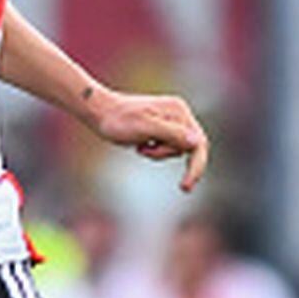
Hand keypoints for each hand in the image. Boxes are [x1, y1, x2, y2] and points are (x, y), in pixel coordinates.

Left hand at [87, 86, 208, 191]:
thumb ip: (171, 134)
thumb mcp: (143, 128)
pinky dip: (154, 151)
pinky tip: (140, 145)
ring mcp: (171, 120)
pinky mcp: (162, 127)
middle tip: (151, 159)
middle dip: (166, 155)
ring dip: (158, 153)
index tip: (186, 186)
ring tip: (138, 146)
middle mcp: (178, 113)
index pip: (198, 143)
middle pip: (188, 147)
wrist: (100, 112)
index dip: (196, 166)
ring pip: (176, 148)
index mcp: (178, 111)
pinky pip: (167, 146)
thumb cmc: (118, 121)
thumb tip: (197, 142)